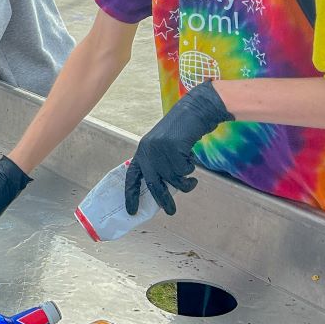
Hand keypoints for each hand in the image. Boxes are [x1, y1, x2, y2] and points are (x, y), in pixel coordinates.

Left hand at [125, 80, 231, 216]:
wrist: (194, 111)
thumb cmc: (181, 132)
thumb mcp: (163, 147)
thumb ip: (160, 165)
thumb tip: (161, 192)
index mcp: (142, 151)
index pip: (132, 177)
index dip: (131, 195)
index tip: (131, 210)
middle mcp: (147, 151)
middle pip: (153, 183)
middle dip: (163, 200)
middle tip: (171, 212)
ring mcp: (159, 149)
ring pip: (172, 179)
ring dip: (186, 183)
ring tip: (193, 180)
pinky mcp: (172, 148)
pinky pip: (184, 170)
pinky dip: (190, 168)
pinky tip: (191, 156)